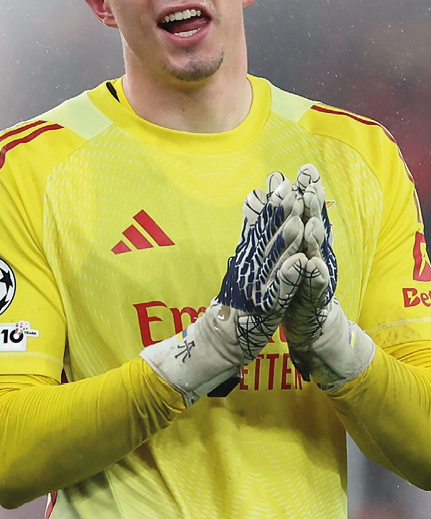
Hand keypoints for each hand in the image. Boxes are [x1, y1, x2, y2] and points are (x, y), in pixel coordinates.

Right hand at [141, 175, 304, 405]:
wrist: (218, 338)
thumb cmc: (235, 302)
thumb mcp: (242, 264)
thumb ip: (250, 235)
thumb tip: (252, 203)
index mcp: (247, 258)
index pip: (260, 227)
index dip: (272, 204)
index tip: (282, 180)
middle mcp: (249, 269)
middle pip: (266, 238)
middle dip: (279, 214)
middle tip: (291, 189)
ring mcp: (256, 287)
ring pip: (273, 261)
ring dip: (285, 241)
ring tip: (298, 220)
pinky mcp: (263, 308)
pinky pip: (278, 291)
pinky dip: (289, 277)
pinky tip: (300, 263)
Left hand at [283, 164, 374, 389]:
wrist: (307, 321)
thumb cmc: (290, 281)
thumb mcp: (279, 251)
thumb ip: (272, 224)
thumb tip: (262, 192)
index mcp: (302, 242)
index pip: (304, 212)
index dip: (306, 191)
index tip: (305, 169)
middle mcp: (312, 254)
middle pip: (313, 225)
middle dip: (313, 205)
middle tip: (311, 182)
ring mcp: (315, 275)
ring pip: (315, 253)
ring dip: (314, 237)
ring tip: (311, 220)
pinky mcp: (313, 298)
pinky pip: (313, 286)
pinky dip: (313, 276)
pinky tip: (312, 265)